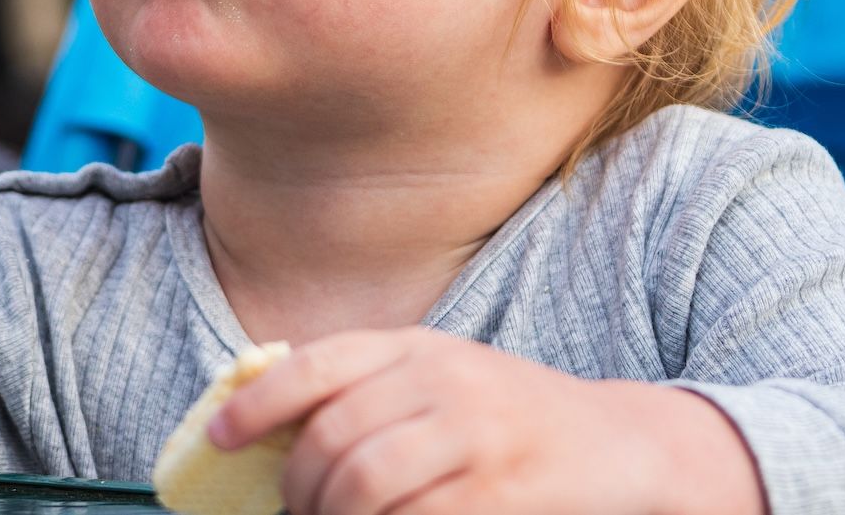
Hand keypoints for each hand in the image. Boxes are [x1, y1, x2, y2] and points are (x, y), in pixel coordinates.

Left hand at [210, 328, 765, 514]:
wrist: (625, 446)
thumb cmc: (514, 419)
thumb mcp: (442, 379)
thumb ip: (371, 389)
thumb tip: (266, 419)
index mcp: (420, 347)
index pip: (317, 363)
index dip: (257, 402)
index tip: (219, 437)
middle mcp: (445, 379)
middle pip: (332, 437)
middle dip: (298, 488)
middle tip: (298, 513)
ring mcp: (477, 435)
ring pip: (365, 484)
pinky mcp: (504, 490)